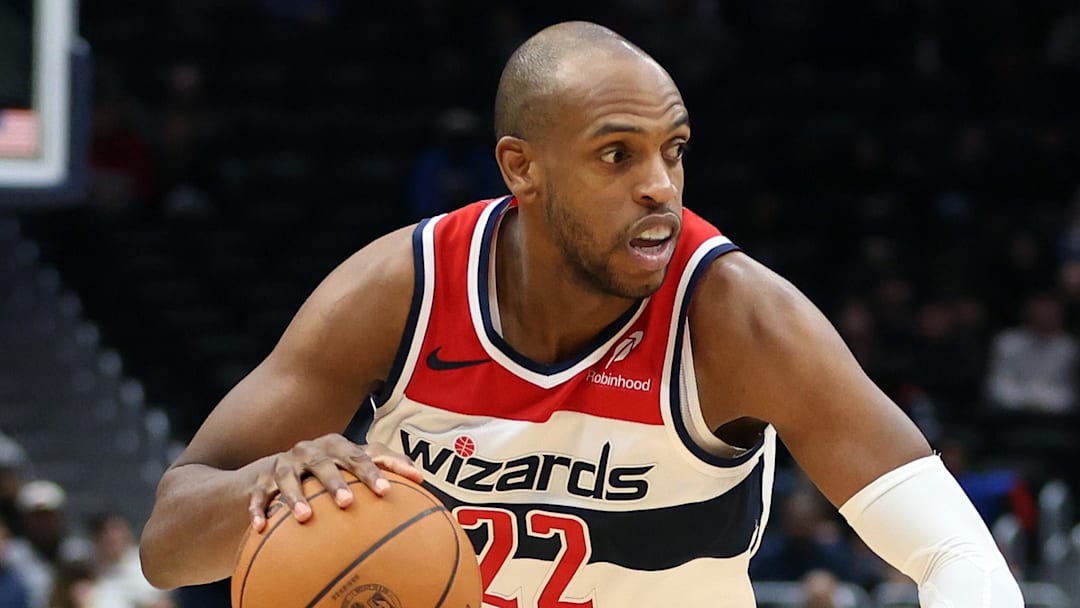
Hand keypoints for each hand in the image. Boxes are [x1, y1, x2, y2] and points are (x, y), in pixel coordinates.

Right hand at [247, 434, 422, 531]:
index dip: (372, 471)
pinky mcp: (262, 481)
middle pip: (324, 465)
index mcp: (337, 446)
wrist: (284, 465)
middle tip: (348, 503)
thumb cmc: (332, 465)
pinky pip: (259, 496)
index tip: (385, 490)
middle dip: (335, 483)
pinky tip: (262, 527)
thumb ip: (386, 464)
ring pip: (289, 478)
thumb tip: (420, 477)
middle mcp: (310, 451)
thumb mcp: (356, 460)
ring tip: (306, 518)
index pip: (358, 456)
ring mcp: (285, 465)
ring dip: (296, 496)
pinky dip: (259, 510)